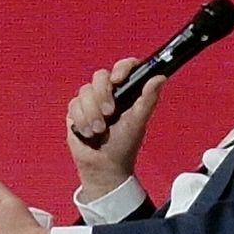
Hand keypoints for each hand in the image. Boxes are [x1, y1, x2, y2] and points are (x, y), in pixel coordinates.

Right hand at [66, 57, 159, 200]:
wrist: (104, 165)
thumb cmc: (125, 144)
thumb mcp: (138, 122)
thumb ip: (148, 99)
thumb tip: (160, 77)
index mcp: (126, 92)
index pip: (124, 68)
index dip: (121, 68)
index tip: (119, 80)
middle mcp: (108, 93)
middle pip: (100, 76)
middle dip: (102, 95)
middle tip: (109, 113)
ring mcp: (90, 101)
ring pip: (84, 91)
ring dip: (91, 113)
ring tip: (98, 130)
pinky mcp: (76, 111)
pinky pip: (73, 105)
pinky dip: (81, 120)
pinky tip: (87, 132)